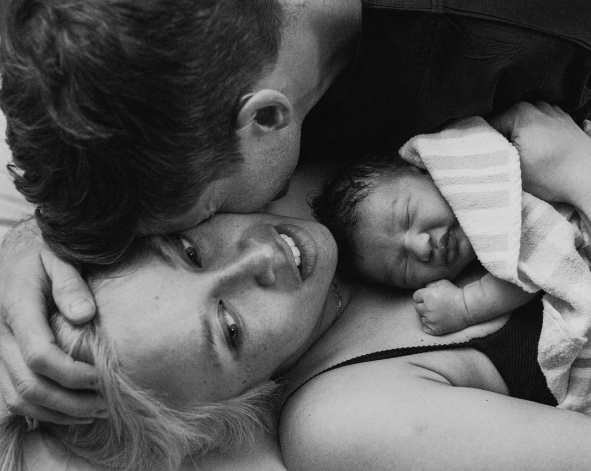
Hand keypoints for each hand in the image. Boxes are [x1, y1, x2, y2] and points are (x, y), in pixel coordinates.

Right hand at [0, 219, 104, 422]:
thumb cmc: (41, 251)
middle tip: (107, 403)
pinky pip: (13, 396)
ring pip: (18, 398)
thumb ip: (70, 283)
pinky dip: (42, 411)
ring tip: (95, 411)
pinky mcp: (1, 358)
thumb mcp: (57, 255)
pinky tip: (72, 410)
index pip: (40, 355)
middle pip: (30, 385)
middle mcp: (1, 334)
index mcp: (16, 308)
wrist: (13, 253)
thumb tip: (85, 315)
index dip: (73, 374)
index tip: (103, 377)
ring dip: (58, 412)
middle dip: (71, 401)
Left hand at [413, 279, 469, 335]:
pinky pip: (426, 328)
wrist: (468, 308)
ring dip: (427, 316)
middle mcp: (426, 308)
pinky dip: (430, 325)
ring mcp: (430, 320)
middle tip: (435, 306)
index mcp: (426, 296)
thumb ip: (429, 284)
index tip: (430, 297)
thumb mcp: (442, 282)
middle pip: (417, 307)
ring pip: (422, 318)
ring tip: (439, 313)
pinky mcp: (434, 329)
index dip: (422, 296)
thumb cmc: (455, 293)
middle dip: (424, 306)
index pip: (416, 296)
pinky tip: (438, 321)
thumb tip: (422, 289)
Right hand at [489, 102, 590, 207]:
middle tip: (500, 158)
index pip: (485, 123)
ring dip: (517, 135)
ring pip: (521, 122)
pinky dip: (533, 134)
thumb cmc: (552, 175)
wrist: (589, 179)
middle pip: (504, 121)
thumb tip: (475, 148)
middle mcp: (536, 105)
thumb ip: (491, 152)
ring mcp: (552, 111)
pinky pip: (538, 123)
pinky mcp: (564, 120)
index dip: (480, 141)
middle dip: (500, 137)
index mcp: (519, 112)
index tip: (481, 156)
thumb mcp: (512, 166)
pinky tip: (535, 151)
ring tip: (518, 155)